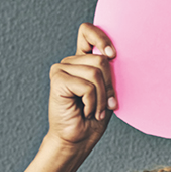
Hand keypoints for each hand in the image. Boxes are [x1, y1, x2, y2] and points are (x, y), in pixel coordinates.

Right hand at [47, 23, 117, 152]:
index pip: (87, 32)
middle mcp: (70, 62)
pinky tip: (85, 111)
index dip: (101, 38)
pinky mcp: (58, 80)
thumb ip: (109, 73)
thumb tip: (112, 56)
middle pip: (101, 59)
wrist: (78, 140)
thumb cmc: (94, 117)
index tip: (112, 55)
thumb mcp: (108, 92)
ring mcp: (61, 69)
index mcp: (82, 60)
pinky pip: (87, 85)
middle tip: (104, 105)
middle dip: (108, 86)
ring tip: (94, 110)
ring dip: (101, 98)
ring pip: (95, 73)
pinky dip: (92, 102)